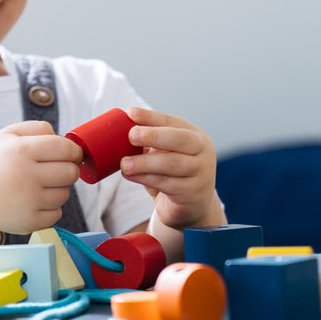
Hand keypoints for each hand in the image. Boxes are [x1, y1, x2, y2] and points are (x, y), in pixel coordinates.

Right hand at [0, 121, 82, 235]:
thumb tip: (66, 140)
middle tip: (55, 170)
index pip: (66, 149)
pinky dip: (49, 209)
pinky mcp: (28, 221)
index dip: (74, 151)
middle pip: (71, 172)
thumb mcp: (7, 135)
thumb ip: (37, 128)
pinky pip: (57, 214)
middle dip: (68, 170)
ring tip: (37, 187)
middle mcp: (26, 176)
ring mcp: (28, 201)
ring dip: (57, 190)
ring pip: (65, 194)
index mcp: (22, 150)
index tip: (71, 154)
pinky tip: (33, 202)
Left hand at [119, 107, 221, 229]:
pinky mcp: (193, 193)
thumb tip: (118, 132)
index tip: (130, 113)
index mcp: (193, 134)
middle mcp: (202, 150)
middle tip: (131, 135)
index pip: (171, 121)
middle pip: (179, 139)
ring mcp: (201, 172)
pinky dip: (146, 179)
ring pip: (172, 163)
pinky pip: (167, 184)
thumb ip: (149, 143)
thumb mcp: (164, 154)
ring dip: (145, 163)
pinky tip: (131, 176)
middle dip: (153, 136)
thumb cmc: (173, 174)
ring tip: (124, 163)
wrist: (193, 206)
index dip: (150, 117)